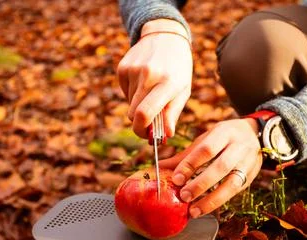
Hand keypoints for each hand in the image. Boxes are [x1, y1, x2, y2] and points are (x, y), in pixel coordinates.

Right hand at [117, 19, 192, 138]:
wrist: (165, 37)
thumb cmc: (178, 69)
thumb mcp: (183, 90)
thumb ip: (172, 114)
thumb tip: (165, 135)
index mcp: (167, 83)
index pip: (145, 113)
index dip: (141, 130)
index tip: (146, 135)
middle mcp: (148, 75)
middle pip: (133, 113)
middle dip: (139, 123)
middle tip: (149, 124)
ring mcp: (133, 70)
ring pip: (130, 104)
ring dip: (139, 105)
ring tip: (151, 91)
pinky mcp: (122, 68)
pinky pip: (125, 92)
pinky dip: (133, 93)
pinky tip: (143, 81)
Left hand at [159, 118, 262, 217]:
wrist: (255, 135)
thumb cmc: (224, 137)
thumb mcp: (206, 139)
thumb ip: (185, 155)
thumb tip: (159, 167)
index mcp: (225, 133)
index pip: (207, 149)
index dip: (190, 164)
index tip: (176, 178)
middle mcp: (239, 147)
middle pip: (221, 167)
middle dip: (201, 184)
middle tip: (183, 196)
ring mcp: (248, 163)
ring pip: (232, 184)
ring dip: (212, 200)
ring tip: (194, 210)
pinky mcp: (251, 177)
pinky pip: (235, 192)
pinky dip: (219, 202)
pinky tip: (205, 208)